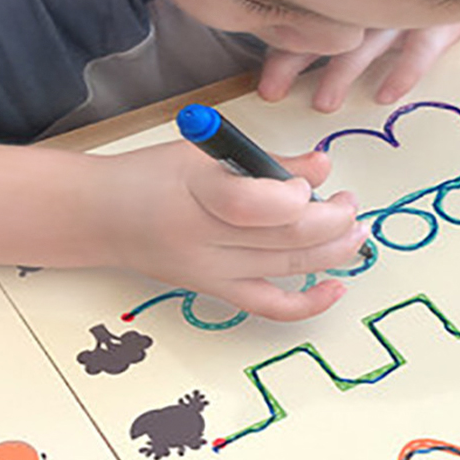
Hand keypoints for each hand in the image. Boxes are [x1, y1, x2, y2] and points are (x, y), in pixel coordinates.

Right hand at [97, 142, 366, 320]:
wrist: (104, 218)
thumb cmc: (151, 177)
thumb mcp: (203, 152)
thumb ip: (266, 161)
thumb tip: (322, 169)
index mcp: (196, 191)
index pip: (255, 204)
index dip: (295, 194)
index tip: (309, 181)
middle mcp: (205, 239)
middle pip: (285, 239)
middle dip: (334, 221)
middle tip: (349, 205)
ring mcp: (214, 272)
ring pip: (289, 268)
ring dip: (334, 251)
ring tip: (355, 232)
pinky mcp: (218, 292)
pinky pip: (272, 307)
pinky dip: (310, 302)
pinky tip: (337, 286)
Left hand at [257, 23, 459, 111]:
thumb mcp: (367, 6)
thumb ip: (332, 26)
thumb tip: (291, 58)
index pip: (306, 22)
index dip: (283, 53)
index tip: (266, 85)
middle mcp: (372, 1)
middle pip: (326, 30)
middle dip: (296, 62)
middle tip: (275, 92)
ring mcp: (404, 9)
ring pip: (366, 40)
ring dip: (341, 72)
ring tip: (323, 103)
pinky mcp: (438, 18)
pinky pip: (420, 46)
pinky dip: (403, 71)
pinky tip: (385, 95)